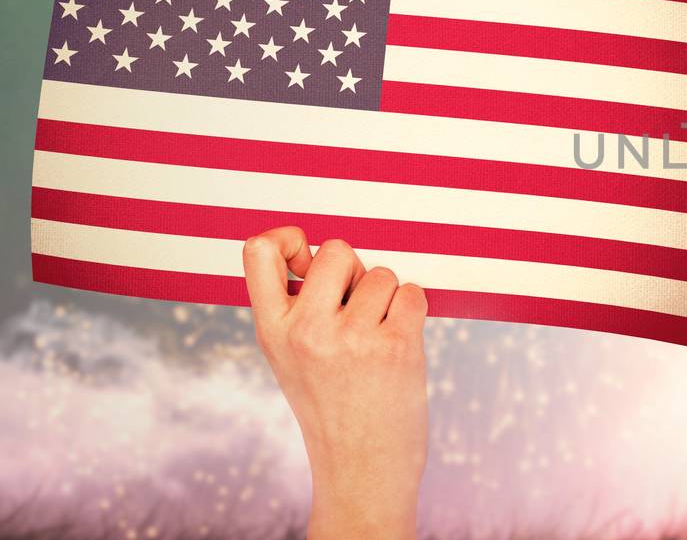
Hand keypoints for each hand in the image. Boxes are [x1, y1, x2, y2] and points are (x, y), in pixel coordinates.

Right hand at [242, 227, 429, 539]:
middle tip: (355, 309)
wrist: (361, 466)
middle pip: (336, 250)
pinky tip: (399, 343)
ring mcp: (352, 337)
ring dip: (387, 298)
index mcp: (272, 330)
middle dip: (355, 271)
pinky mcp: (396, 345)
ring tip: (376, 339)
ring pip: (381, 274)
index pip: (258, 252)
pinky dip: (412, 311)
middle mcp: (307, 330)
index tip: (304, 251)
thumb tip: (318, 248)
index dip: (287, 237)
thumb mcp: (291, 356)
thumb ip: (297, 305)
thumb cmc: (332, 404)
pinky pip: (412, 293)